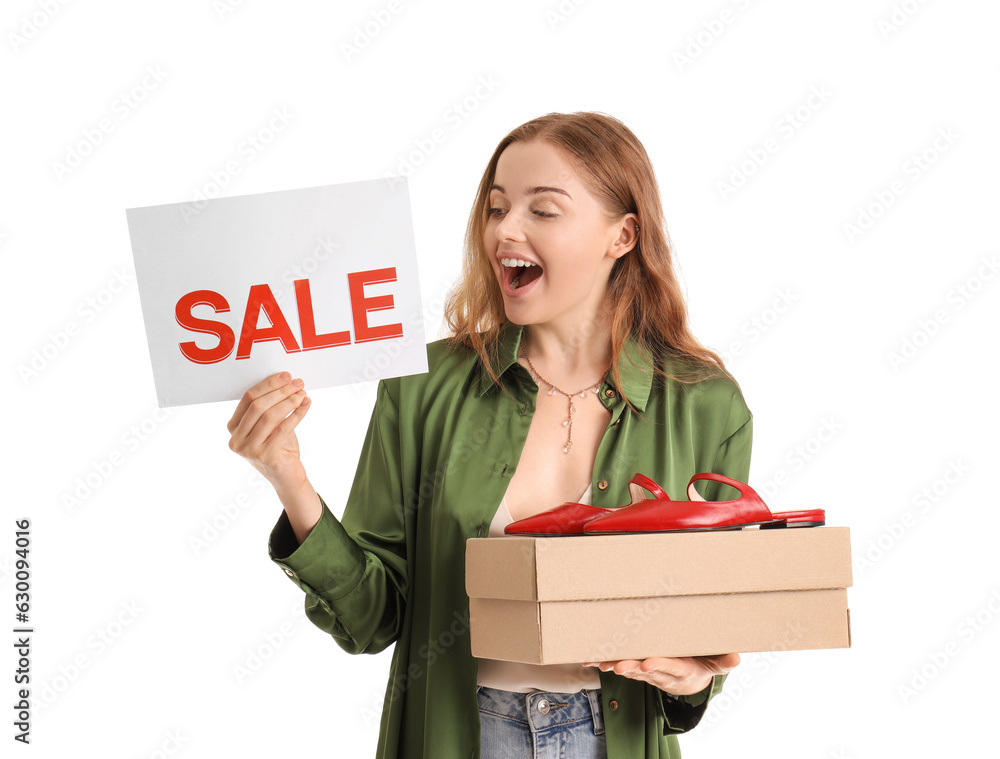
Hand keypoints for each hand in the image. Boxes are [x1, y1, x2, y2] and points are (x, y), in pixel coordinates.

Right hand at [227, 371, 310, 491]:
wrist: (286, 475)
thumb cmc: (278, 446)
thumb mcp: (269, 425)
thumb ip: (270, 406)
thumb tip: (286, 381)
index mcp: (233, 427)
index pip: (247, 398)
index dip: (267, 385)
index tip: (285, 376)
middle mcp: (236, 439)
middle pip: (257, 406)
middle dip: (279, 391)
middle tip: (297, 383)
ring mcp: (249, 449)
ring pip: (270, 416)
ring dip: (289, 401)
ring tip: (302, 394)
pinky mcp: (265, 456)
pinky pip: (284, 428)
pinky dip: (297, 414)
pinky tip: (306, 405)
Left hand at [582, 654, 739, 695]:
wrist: (689, 681)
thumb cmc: (702, 665)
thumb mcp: (715, 664)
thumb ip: (723, 661)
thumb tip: (736, 658)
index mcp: (680, 669)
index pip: (669, 667)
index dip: (658, 665)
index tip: (646, 664)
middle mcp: (662, 672)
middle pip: (644, 670)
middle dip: (630, 667)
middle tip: (617, 666)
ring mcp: (649, 672)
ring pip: (630, 669)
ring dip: (615, 666)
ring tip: (601, 663)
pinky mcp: (639, 669)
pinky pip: (623, 666)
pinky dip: (608, 663)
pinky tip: (593, 661)